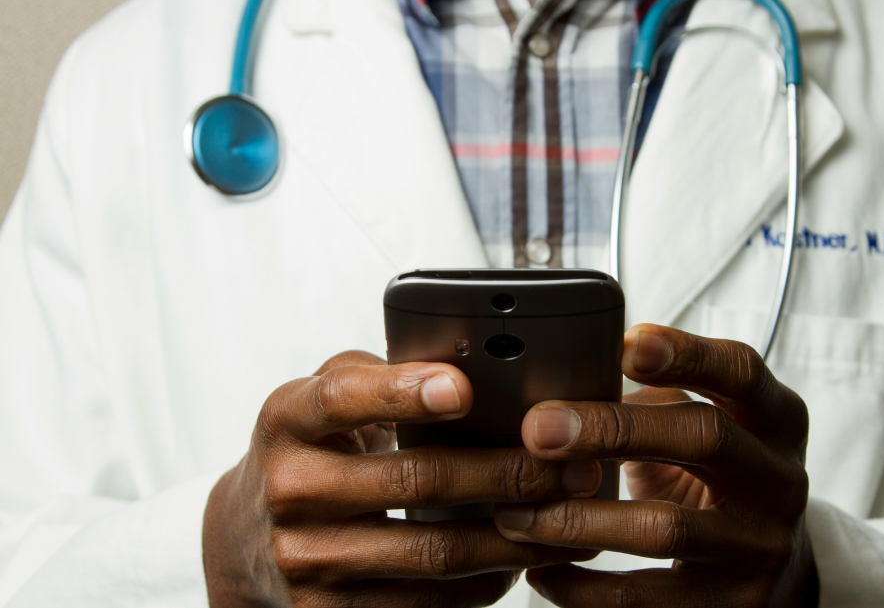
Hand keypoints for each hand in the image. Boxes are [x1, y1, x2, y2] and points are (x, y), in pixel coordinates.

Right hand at [203, 351, 600, 606]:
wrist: (245, 540)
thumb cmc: (309, 452)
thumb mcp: (319, 400)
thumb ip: (377, 376)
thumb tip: (466, 367)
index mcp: (288, 421)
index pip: (343, 400)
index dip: (403, 392)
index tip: (464, 388)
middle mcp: (290, 491)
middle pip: (415, 480)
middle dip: (507, 472)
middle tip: (570, 464)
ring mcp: (307, 560)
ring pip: (434, 551)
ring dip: (514, 535)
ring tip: (568, 515)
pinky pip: (426, 602)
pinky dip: (484, 582)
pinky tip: (521, 559)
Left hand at [493, 325, 815, 607]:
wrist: (777, 573)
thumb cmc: (720, 480)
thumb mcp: (710, 428)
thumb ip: (657, 400)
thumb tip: (562, 383)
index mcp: (776, 420)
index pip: (741, 371)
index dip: (687, 354)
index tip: (625, 344)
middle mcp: (779, 480)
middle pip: (705, 436)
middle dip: (613, 428)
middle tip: (539, 429)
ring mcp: (760, 547)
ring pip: (665, 527)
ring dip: (578, 518)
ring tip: (517, 512)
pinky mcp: (733, 607)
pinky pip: (645, 599)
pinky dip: (583, 587)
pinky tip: (542, 569)